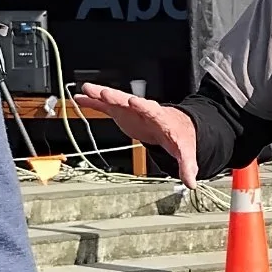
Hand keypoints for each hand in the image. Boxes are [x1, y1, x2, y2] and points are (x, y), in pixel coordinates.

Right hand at [76, 84, 198, 182]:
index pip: (151, 110)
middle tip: (104, 93)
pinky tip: (80, 98)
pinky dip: (93, 102)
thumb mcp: (184, 151)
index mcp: (160, 117)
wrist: (175, 127)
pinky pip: (106, 106)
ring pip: (115, 100)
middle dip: (117, 97)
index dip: (142, 106)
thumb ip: (187, 165)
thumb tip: (191, 182)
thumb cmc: (179, 136)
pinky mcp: (122, 113)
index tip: (133, 101)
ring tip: (86, 90)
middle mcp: (143, 109)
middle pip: (129, 102)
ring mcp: (131, 110)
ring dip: (101, 94)